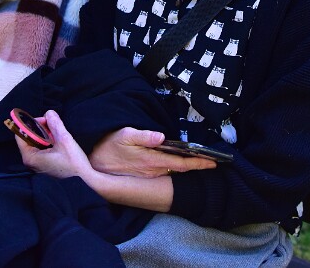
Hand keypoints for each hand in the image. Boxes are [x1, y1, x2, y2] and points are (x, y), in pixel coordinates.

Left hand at [18, 110, 95, 180]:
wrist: (84, 180)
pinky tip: (58, 140)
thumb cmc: (73, 163)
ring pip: (36, 143)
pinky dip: (47, 142)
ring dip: (44, 134)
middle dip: (39, 128)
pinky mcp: (45, 165)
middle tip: (52, 123)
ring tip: (56, 131)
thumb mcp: (64, 139)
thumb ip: (55, 124)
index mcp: (30, 158)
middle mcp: (31, 162)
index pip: (21, 135)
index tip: (45, 119)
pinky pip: (41, 149)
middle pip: (28, 138)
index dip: (31, 124)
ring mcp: (38, 165)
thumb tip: (49, 113)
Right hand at [89, 127, 215, 177]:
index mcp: (152, 160)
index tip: (213, 163)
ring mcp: (150, 173)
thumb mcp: (125, 135)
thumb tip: (160, 136)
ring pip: (174, 170)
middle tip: (214, 162)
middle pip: (181, 168)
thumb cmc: (111, 144)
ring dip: (188, 166)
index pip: (181, 163)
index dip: (198, 163)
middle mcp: (154, 170)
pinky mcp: (146, 173)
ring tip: (202, 161)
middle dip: (197, 165)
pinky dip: (177, 167)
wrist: (95, 161)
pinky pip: (166, 171)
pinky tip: (182, 162)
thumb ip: (143, 136)